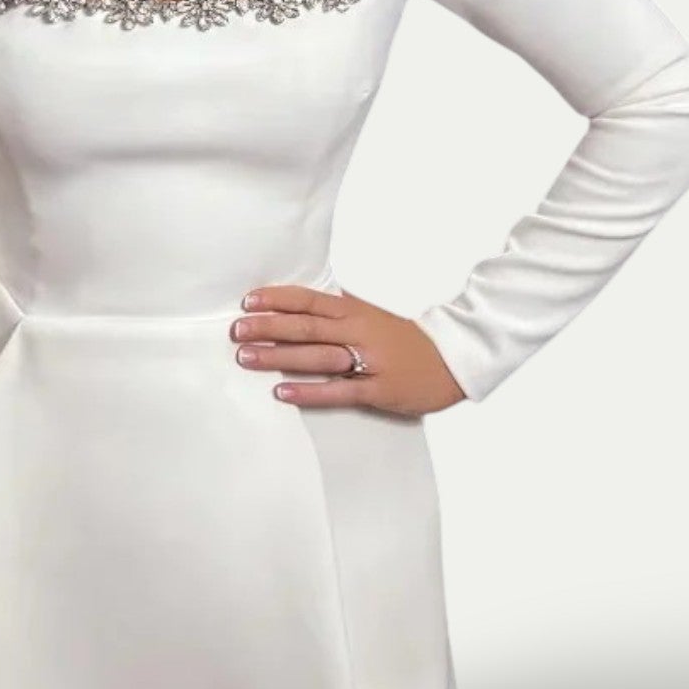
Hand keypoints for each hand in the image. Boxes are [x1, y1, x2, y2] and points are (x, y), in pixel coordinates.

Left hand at [231, 283, 466, 415]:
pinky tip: (283, 392)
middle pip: (306, 326)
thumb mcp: (373, 314)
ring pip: (317, 357)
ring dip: (279, 357)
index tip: (247, 301)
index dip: (277, 299)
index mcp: (355, 312)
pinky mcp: (378, 389)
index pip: (308, 300)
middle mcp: (358, 332)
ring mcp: (368, 361)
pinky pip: (339, 390)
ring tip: (247, 358)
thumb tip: (309, 296)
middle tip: (236, 331)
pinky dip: (310, 391)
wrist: (451, 359)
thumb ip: (342, 307)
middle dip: (268, 327)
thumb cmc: (406, 338)